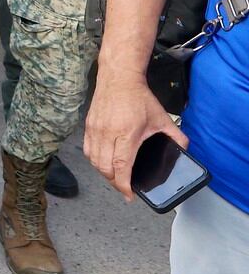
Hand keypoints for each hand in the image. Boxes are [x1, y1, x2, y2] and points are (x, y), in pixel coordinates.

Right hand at [84, 75, 187, 199]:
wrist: (118, 79)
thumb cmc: (139, 98)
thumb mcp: (163, 118)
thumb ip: (176, 136)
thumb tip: (184, 150)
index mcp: (127, 133)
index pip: (121, 165)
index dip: (124, 184)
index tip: (129, 195)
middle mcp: (108, 133)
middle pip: (105, 167)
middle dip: (114, 182)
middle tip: (124, 188)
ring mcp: (95, 130)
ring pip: (94, 161)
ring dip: (104, 173)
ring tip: (115, 177)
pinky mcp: (88, 127)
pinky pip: (88, 151)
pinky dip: (95, 161)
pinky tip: (104, 163)